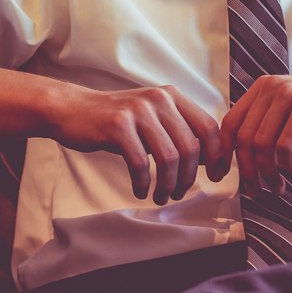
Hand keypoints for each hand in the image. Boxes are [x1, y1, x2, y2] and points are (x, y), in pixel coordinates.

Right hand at [51, 84, 223, 204]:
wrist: (73, 110)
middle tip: (179, 194)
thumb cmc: (117, 122)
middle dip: (189, 178)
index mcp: (173, 96)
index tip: (218, 177)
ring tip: (161, 196)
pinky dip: (143, 183)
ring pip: (169, 157)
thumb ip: (178, 134)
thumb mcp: (152, 120)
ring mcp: (138, 110)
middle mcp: (159, 99)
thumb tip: (210, 161)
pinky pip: (140, 163)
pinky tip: (140, 190)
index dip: (217, 155)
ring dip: (168, 184)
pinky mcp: (117, 125)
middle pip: (191, 147)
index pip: (208, 126)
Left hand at [218, 67, 291, 198]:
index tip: (223, 176)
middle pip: (244, 138)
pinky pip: (284, 147)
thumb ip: (266, 131)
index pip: (230, 123)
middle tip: (256, 192)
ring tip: (278, 188)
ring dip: (268, 175)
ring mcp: (288, 96)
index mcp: (262, 88)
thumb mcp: (289, 116)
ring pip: (262, 146)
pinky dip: (286, 168)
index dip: (222, 153)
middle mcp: (271, 88)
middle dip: (247, 172)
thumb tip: (242, 164)